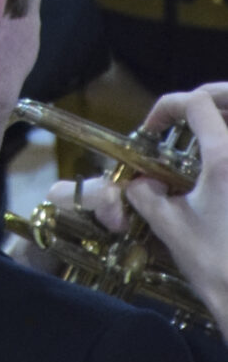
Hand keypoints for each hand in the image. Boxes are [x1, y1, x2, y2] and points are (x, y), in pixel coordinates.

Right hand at [122, 85, 227, 339]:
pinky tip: (219, 163)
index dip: (168, 107)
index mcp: (225, 159)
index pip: (196, 104)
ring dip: (225, 117)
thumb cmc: (216, 267)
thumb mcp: (171, 227)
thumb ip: (146, 194)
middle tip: (188, 109)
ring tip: (206, 130)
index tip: (152, 129)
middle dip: (209, 95)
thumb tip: (141, 182)